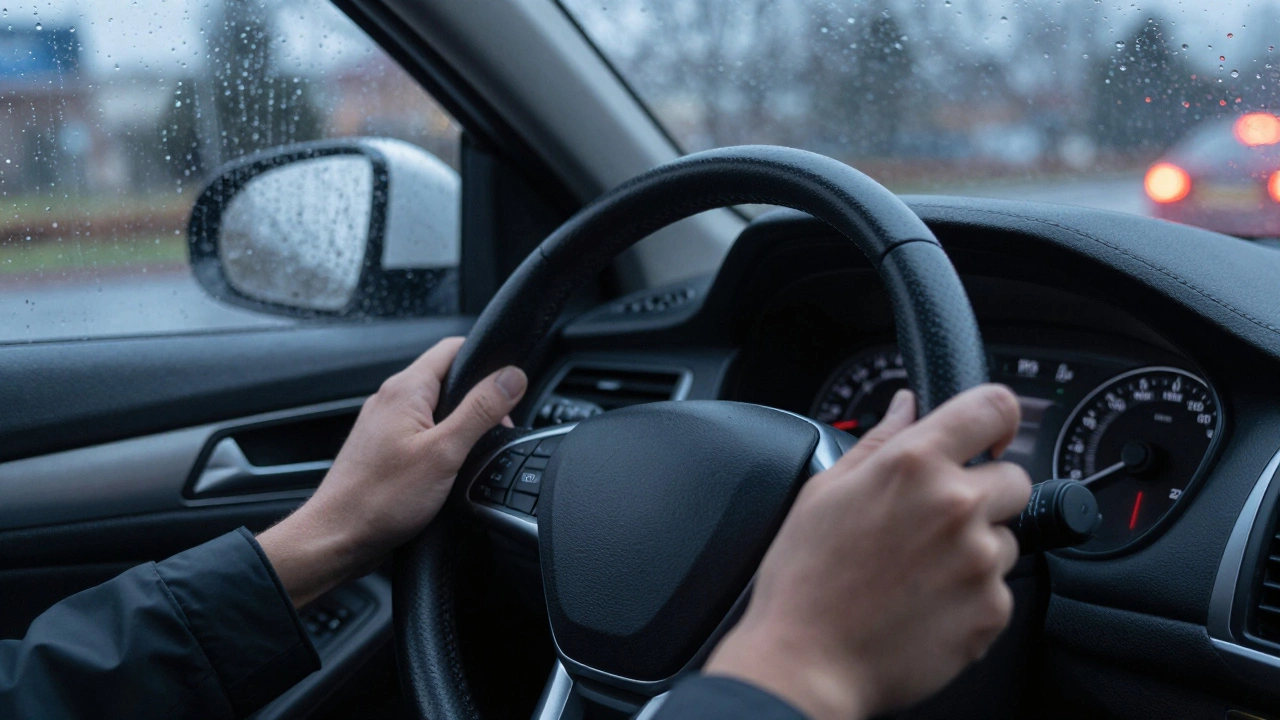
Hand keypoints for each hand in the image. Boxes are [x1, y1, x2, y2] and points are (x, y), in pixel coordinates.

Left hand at [258, 337, 526, 606]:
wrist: (337, 538)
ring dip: (462, 425)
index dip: (487, 361)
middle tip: (495, 432)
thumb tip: (512, 376)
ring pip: (437, 407)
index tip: (509, 389)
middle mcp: (391, 399)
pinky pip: (423, 431)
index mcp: (406, 389)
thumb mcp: (445, 452)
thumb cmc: (380, 500)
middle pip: (448, 378)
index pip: (454, 348)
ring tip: (471, 455)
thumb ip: (480, 410)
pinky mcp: (384, 447)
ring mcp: (385, 423)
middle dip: (479, 400)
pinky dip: (443, 443)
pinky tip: (449, 470)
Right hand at [705, 385, 1030, 719]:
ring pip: (1006, 537)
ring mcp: (980, 560)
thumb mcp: (825, 491)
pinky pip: (1000, 589)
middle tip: (933, 522)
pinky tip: (924, 603)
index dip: (998, 417)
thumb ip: (878, 441)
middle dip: (983, 492)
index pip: (992, 408)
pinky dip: (971, 595)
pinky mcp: (992, 609)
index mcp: (913, 464)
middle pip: (1014, 478)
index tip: (990, 435)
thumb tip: (907, 406)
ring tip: (918, 571)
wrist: (807, 662)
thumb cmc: (805, 579)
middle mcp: (956, 504)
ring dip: (976, 547)